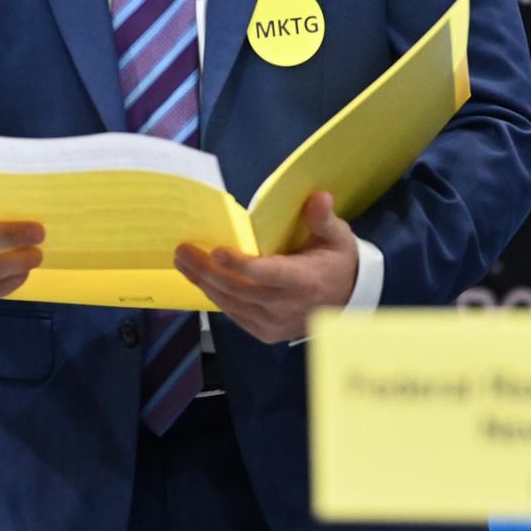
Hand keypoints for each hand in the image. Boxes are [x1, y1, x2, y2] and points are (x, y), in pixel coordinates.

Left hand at [173, 190, 358, 344]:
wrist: (348, 302)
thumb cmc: (338, 263)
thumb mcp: (339, 237)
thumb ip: (324, 219)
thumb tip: (318, 197)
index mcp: (304, 281)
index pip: (268, 274)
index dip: (241, 265)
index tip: (217, 250)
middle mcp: (286, 307)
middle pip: (239, 290)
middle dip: (207, 271)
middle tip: (183, 251)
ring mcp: (273, 324)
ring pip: (231, 304)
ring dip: (204, 282)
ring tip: (183, 261)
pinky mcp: (264, 333)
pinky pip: (234, 314)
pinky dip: (216, 296)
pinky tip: (201, 278)